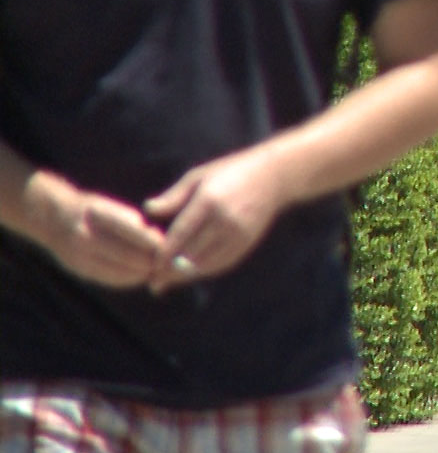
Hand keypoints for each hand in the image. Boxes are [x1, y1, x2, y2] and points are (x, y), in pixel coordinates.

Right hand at [24, 172, 166, 289]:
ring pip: (127, 273)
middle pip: (134, 257)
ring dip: (147, 271)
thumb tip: (160, 243)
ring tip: (159, 265)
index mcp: (98, 214)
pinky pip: (115, 280)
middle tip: (172, 260)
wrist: (53, 220)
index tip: (173, 245)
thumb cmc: (93, 210)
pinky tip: (142, 271)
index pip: (137, 233)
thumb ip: (133, 223)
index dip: (158, 243)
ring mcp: (81, 256)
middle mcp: (87, 236)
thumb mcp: (111, 206)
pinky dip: (133, 277)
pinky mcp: (82, 271)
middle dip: (156, 260)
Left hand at [143, 148, 288, 293]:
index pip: (180, 235)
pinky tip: (192, 273)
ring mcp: (239, 233)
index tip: (149, 265)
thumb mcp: (199, 176)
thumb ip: (174, 196)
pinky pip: (223, 263)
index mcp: (209, 200)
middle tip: (153, 281)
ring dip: (186, 275)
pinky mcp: (249, 241)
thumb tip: (148, 209)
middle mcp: (225, 220)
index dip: (163, 254)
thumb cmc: (230, 171)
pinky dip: (205, 271)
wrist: (274, 175)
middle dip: (170, 270)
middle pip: (192, 254)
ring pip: (207, 263)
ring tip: (168, 281)